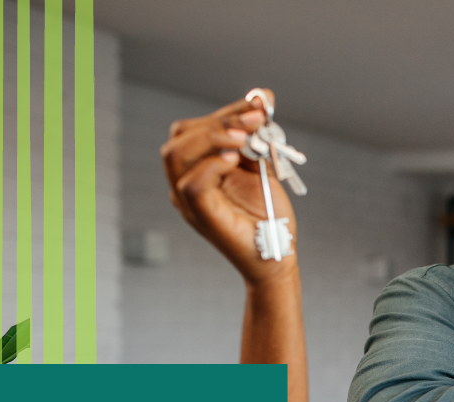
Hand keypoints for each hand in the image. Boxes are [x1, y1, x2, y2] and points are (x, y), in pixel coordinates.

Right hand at [161, 90, 297, 285]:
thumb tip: (262, 97)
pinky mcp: (200, 216)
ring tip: (246, 139)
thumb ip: (256, 134)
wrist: (277, 253)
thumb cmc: (267, 213)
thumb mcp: (261, 165)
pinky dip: (213, 165)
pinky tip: (237, 160)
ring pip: (176, 154)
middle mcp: (184, 183)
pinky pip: (191, 183)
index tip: (260, 105)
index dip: (226, 112)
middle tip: (257, 120)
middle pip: (180, 136)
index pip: (194, 128)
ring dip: (213, 137)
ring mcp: (187, 201)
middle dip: (220, 120)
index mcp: (196, 168)